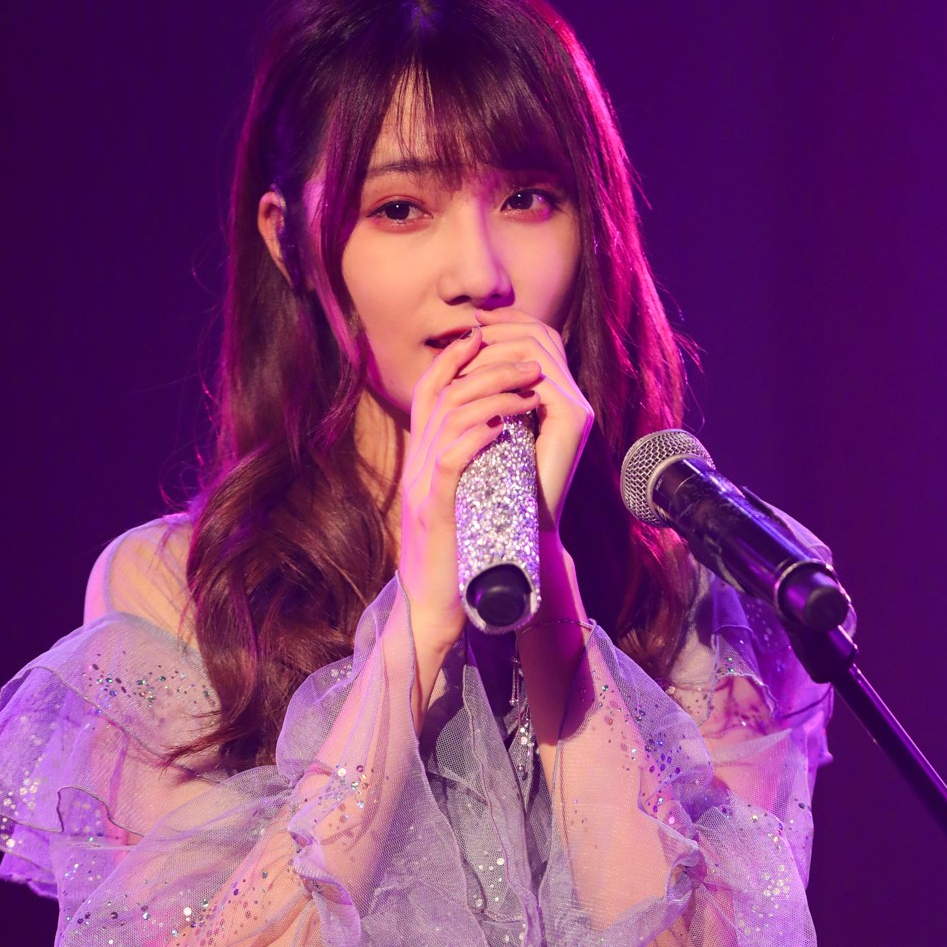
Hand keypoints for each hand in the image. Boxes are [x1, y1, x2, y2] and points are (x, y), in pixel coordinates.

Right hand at [398, 323, 543, 654]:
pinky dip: (477, 437)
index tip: (488, 337)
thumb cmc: (454, 558)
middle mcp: (414, 466)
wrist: (434, 609)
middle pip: (443, 395)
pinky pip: (450, 461)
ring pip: (450, 419)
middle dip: (488, 369)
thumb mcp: (458, 500)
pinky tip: (503, 427)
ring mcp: (421, 487)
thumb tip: (496, 432)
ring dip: (494, 397)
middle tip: (532, 364)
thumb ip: (467, 465)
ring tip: (531, 391)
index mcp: (419, 459)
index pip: (430, 392)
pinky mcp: (433, 511)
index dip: (455, 359)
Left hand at [460, 308, 593, 531]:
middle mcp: (573, 395)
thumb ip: (489, 390)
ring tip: (467, 352)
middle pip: (542, 335)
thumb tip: (463, 349)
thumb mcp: (492, 423)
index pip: (538, 338)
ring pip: (539, 350)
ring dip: (499, 346)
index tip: (471, 321)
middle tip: (467, 330)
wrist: (520, 523)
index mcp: (557, 394)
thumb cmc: (498, 479)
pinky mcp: (573, 418)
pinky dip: (505, 371)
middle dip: (501, 327)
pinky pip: (539, 378)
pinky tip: (476, 376)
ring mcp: (578, 406)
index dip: (507, 322)